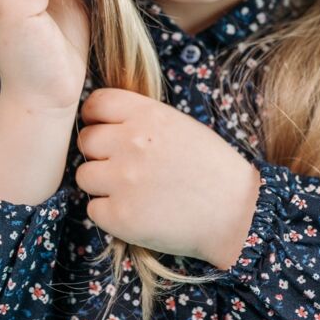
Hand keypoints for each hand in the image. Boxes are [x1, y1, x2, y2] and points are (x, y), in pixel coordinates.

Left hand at [75, 88, 261, 265]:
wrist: (236, 212)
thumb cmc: (211, 166)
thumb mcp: (179, 125)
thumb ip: (141, 119)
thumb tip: (104, 122)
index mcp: (147, 115)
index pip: (96, 103)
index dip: (96, 117)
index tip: (103, 128)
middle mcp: (130, 143)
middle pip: (86, 140)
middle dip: (99, 152)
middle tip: (123, 165)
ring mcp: (123, 180)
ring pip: (84, 175)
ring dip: (101, 184)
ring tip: (131, 190)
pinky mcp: (120, 216)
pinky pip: (93, 209)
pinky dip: (109, 213)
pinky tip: (136, 211)